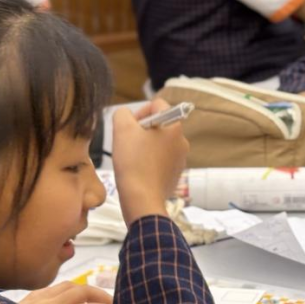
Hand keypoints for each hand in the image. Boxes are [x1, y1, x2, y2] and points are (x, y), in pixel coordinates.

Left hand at [19, 281, 112, 303]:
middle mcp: (47, 303)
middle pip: (81, 291)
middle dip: (101, 296)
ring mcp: (36, 298)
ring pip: (67, 285)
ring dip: (85, 290)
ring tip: (94, 299)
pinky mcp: (26, 299)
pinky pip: (52, 287)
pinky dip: (67, 289)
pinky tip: (67, 297)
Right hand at [112, 99, 189, 224]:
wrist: (142, 198)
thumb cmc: (133, 161)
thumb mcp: (122, 129)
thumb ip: (123, 114)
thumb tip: (126, 115)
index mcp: (174, 126)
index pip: (157, 105)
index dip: (140, 111)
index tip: (129, 126)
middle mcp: (182, 141)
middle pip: (159, 125)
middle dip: (141, 130)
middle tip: (127, 142)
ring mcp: (181, 159)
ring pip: (159, 143)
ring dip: (144, 146)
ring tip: (131, 157)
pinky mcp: (175, 174)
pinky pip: (161, 160)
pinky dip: (149, 161)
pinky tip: (138, 170)